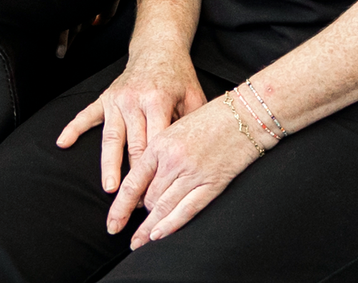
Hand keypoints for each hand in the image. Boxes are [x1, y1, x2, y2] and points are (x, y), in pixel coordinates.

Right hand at [56, 44, 206, 191]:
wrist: (158, 47)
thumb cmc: (178, 75)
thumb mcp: (193, 95)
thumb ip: (192, 124)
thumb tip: (191, 157)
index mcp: (157, 100)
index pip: (156, 142)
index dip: (157, 170)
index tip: (157, 194)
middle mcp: (134, 100)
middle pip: (133, 145)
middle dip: (134, 176)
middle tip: (133, 203)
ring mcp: (117, 99)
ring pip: (111, 137)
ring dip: (109, 164)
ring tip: (109, 188)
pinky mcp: (105, 97)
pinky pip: (87, 115)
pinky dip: (74, 128)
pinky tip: (62, 143)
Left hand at [110, 92, 263, 246]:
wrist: (244, 115)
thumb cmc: (211, 118)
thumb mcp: (177, 128)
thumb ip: (160, 153)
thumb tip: (146, 181)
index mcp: (161, 143)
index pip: (134, 181)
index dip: (121, 206)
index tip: (112, 222)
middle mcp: (173, 160)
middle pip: (148, 197)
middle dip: (140, 214)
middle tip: (131, 227)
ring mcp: (193, 174)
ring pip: (163, 208)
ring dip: (149, 228)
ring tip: (139, 242)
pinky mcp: (211, 185)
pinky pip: (186, 211)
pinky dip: (170, 225)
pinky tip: (159, 235)